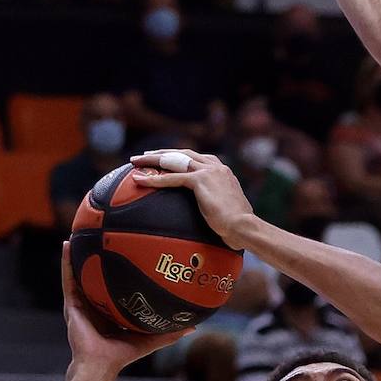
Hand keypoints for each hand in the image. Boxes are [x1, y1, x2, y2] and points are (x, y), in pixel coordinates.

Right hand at [61, 246, 191, 373]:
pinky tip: (68, 245)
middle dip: (99, 256)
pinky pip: (68, 278)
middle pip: (97, 274)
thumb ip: (169, 333)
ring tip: (81, 231)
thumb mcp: (149, 339)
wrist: (101, 363)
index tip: (129, 251)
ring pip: (79, 272)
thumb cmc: (122, 354)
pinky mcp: (71, 302)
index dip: (121, 270)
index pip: (116, 285)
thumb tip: (192, 327)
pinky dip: (67, 261)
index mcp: (110, 309)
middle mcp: (95, 303)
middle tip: (105, 234)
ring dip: (80, 252)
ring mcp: (81, 301)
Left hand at [131, 151, 253, 249]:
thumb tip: (212, 216)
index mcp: (222, 171)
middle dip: (161, 153)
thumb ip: (217, 204)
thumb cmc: (238, 227)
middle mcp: (216, 166)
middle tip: (145, 156)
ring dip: (153, 160)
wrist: (245, 227)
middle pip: (182, 154)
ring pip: (174, 160)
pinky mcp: (201, 181)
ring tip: (135, 162)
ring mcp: (208, 171)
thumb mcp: (227, 209)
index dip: (178, 157)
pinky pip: (172, 178)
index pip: (195, 158)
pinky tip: (139, 180)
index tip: (165, 159)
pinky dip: (154, 179)